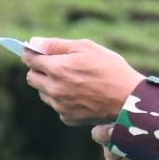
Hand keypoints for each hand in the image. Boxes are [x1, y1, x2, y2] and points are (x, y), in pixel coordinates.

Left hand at [22, 37, 143, 126]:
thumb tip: (35, 42)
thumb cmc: (110, 69)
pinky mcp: (68, 118)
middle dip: (39, 69)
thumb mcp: (86, 48)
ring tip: (74, 80)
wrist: (128, 99)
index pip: (30, 59)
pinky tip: (81, 94)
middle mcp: (54, 89)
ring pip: (43, 93)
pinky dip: (63, 99)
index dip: (30, 53)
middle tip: (55, 65)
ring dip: (50, 85)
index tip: (32, 50)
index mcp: (56, 69)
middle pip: (31, 78)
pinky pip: (57, 106)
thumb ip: (57, 45)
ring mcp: (60, 106)